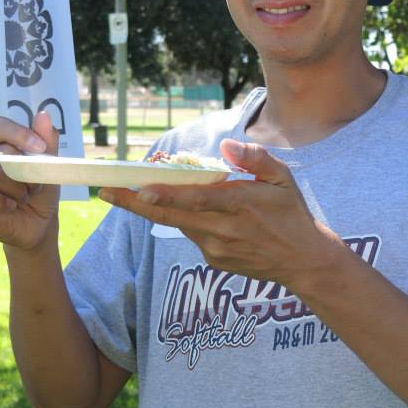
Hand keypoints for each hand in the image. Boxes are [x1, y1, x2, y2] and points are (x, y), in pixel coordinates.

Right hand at [0, 111, 59, 250]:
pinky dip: (7, 203)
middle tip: (35, 184)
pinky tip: (11, 207)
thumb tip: (43, 114)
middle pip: (0, 153)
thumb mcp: (49, 166)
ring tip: (23, 197)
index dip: (19, 134)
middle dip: (26, 171)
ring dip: (19, 189)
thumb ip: (47, 141)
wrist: (37, 225)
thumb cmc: (39, 192)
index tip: (40, 147)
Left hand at [98, 139, 342, 288]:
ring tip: (140, 189)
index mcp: (240, 206)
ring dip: (158, 207)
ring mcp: (216, 249)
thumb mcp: (284, 179)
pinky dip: (187, 220)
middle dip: (134, 203)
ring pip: (178, 224)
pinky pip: (193, 234)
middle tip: (104, 191)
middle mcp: (223, 230)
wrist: (303, 262)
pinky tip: (195, 211)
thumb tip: (227, 145)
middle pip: (170, 216)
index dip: (165, 194)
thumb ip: (256, 159)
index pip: (195, 200)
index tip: (139, 187)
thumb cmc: (293, 214)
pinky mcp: (214, 261)